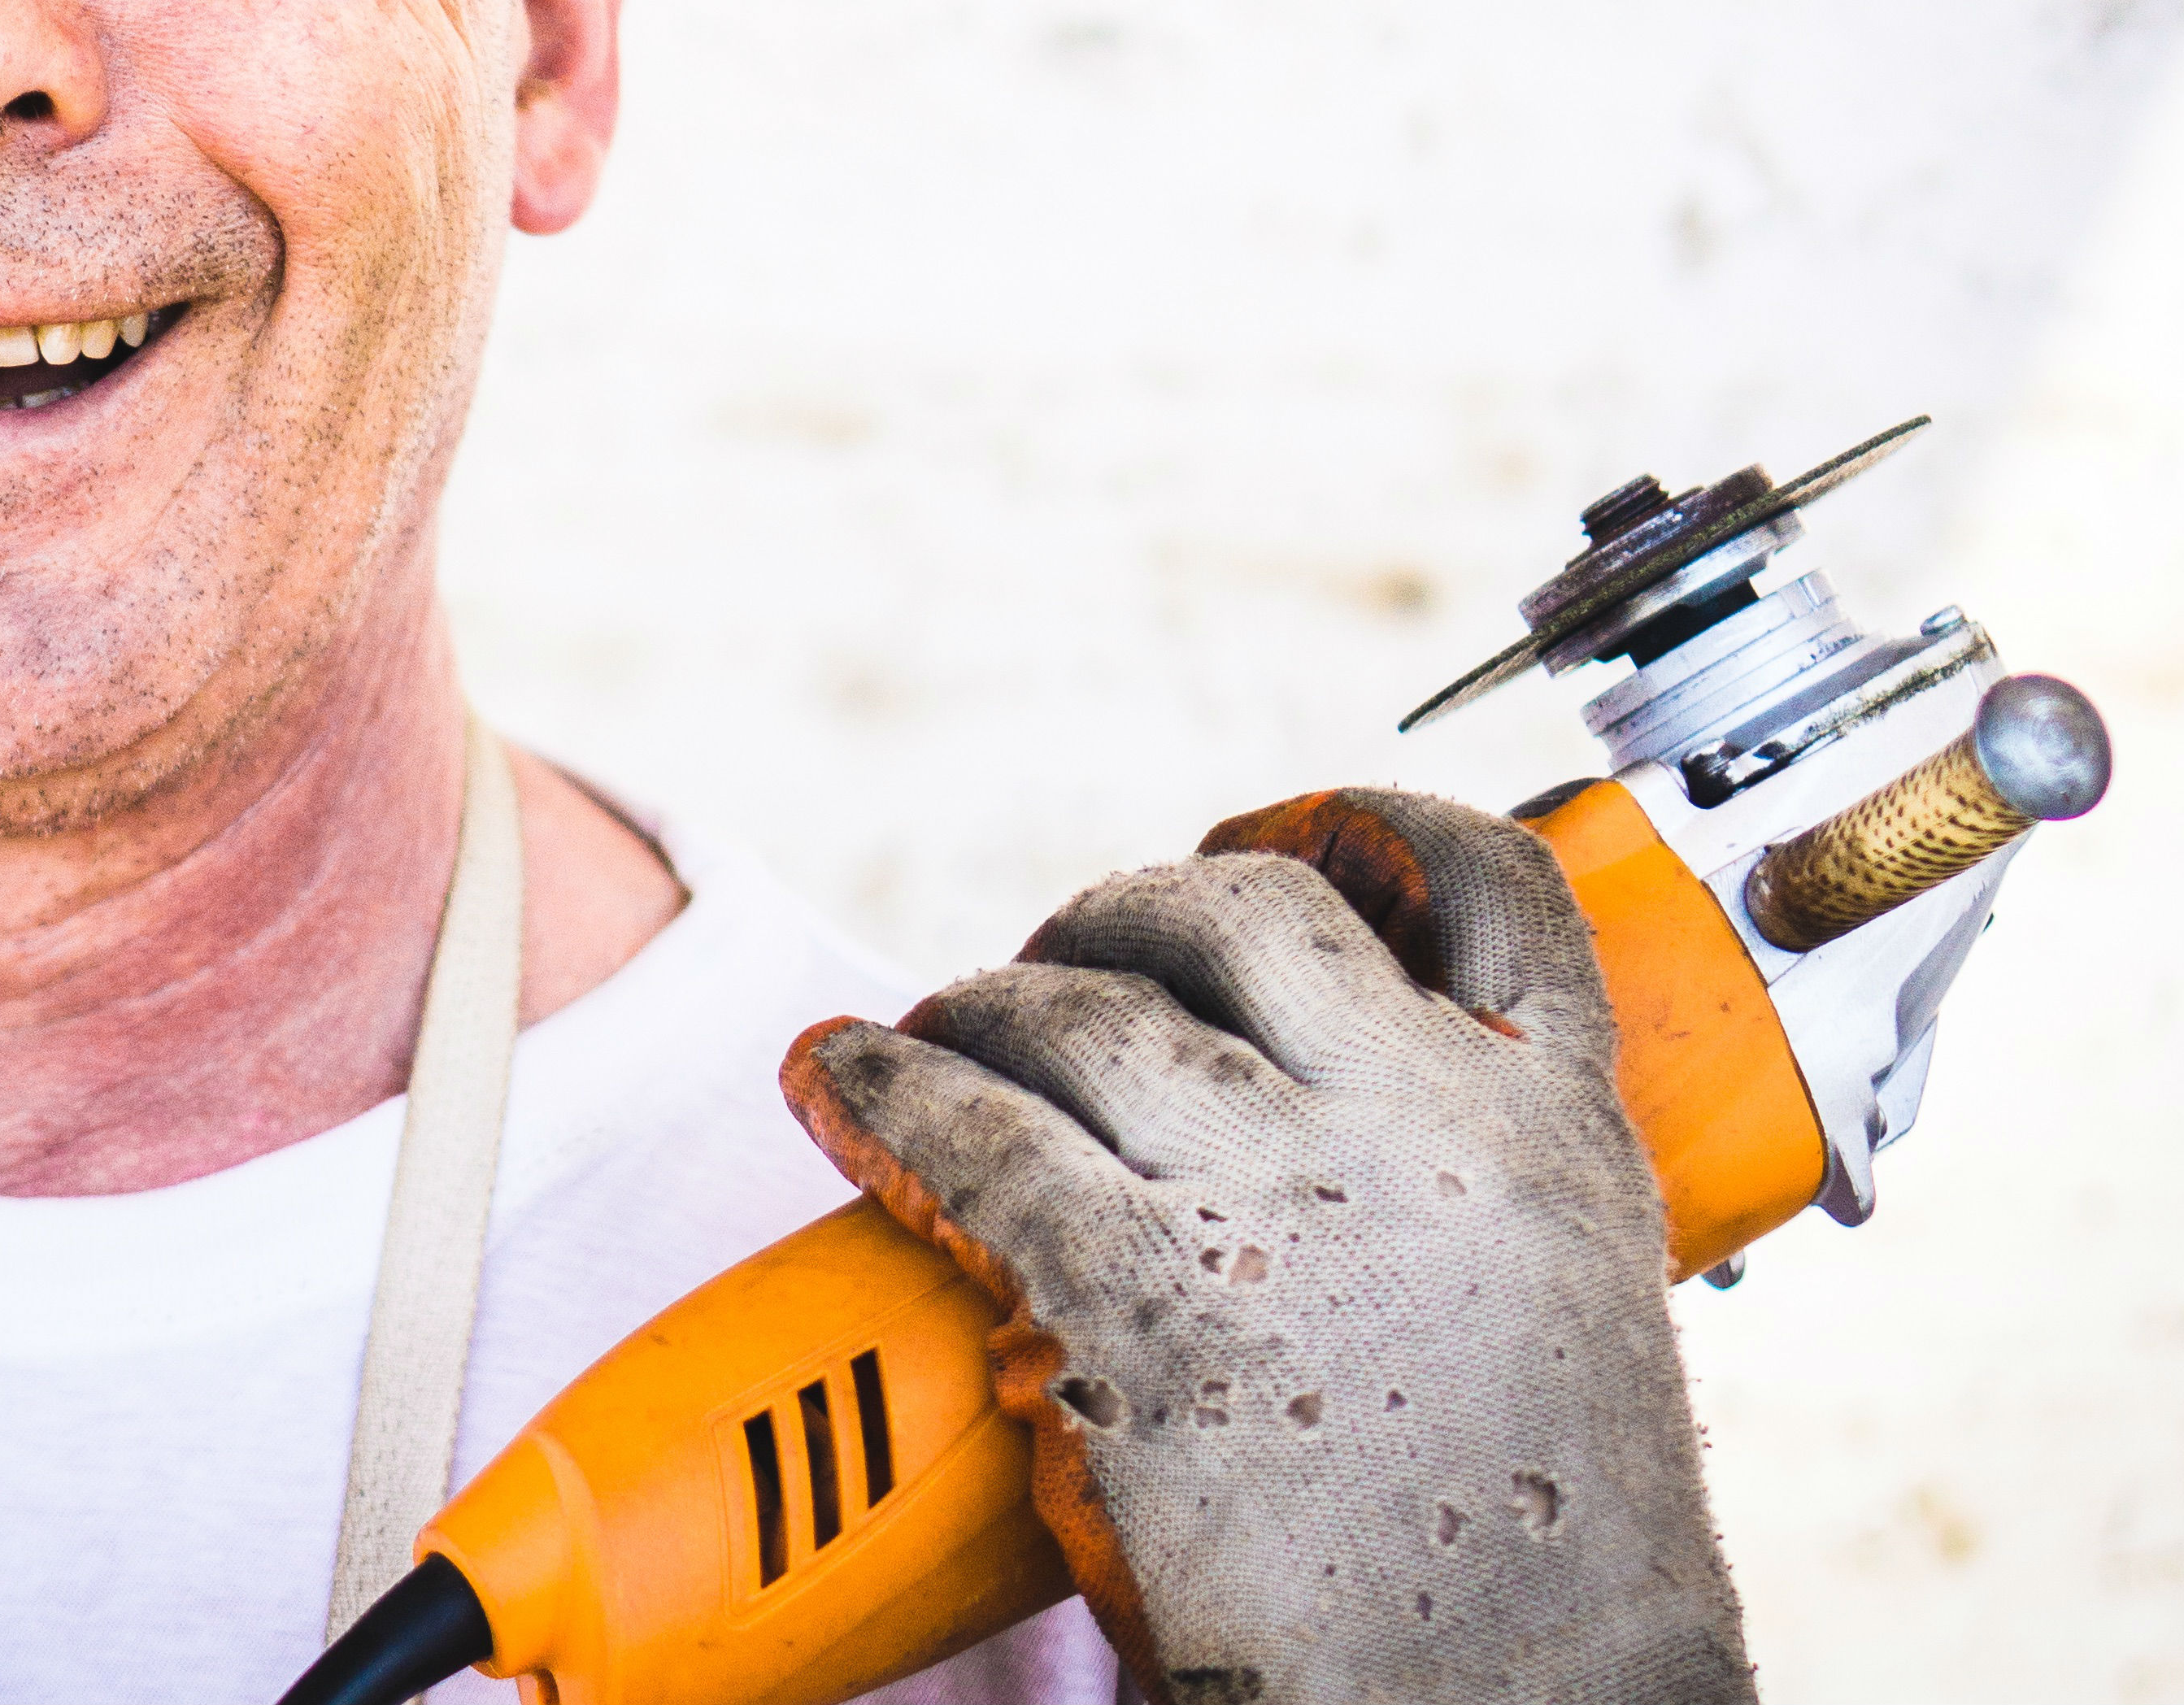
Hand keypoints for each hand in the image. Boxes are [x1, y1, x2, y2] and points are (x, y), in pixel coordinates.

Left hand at [782, 790, 1752, 1704]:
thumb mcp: (1562, 1315)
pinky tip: (835, 1083)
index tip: (1261, 841)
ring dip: (984, 1008)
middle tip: (1062, 974)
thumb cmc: (1534, 1570)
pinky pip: (973, 1136)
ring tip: (934, 1043)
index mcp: (1557, 1128)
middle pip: (1238, 911)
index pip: (1485, 881)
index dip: (1357, 826)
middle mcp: (1422, 1127)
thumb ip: (1459, 1190)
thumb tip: (1302, 1121)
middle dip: (1122, 916)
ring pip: (1084, 1011)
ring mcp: (1279, 1202)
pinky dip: (882, 1092)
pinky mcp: (1140, 1300)